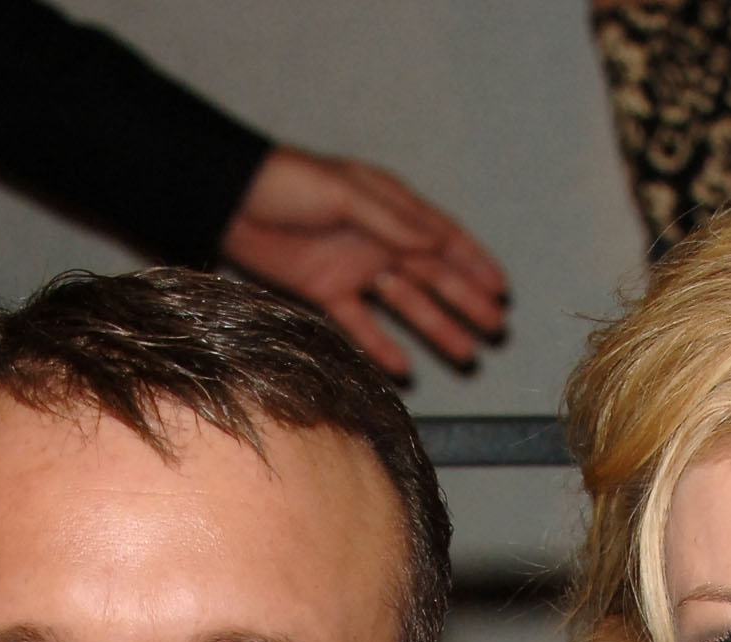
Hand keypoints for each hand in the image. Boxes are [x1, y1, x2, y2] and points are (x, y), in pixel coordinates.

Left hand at [219, 147, 509, 377]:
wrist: (229, 201)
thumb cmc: (286, 183)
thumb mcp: (343, 194)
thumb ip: (391, 221)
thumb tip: (438, 243)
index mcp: (390, 208)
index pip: (442, 238)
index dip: (474, 262)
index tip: (500, 288)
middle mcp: (379, 240)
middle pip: (433, 276)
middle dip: (465, 302)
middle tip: (495, 328)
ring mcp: (354, 268)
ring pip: (406, 304)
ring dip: (436, 328)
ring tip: (466, 355)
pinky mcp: (326, 291)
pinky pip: (361, 324)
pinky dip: (382, 346)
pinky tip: (406, 369)